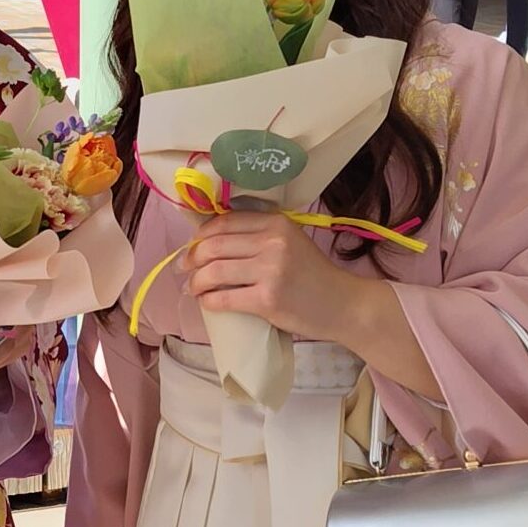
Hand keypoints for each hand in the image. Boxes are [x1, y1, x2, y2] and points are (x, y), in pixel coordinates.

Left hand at [181, 210, 363, 340]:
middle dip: (192, 258)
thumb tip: (210, 238)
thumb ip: (259, 236)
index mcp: (276, 223)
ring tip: (194, 289)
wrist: (343, 304)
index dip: (201, 235)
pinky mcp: (268, 300)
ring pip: (214, 272)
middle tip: (185, 269)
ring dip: (196, 282)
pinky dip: (209, 301)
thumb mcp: (290, 242)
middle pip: (214, 245)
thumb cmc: (313, 275)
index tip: (191, 247)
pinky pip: (224, 298)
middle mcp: (272, 242)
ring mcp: (270, 271)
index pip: (225, 222)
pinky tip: (207, 302)